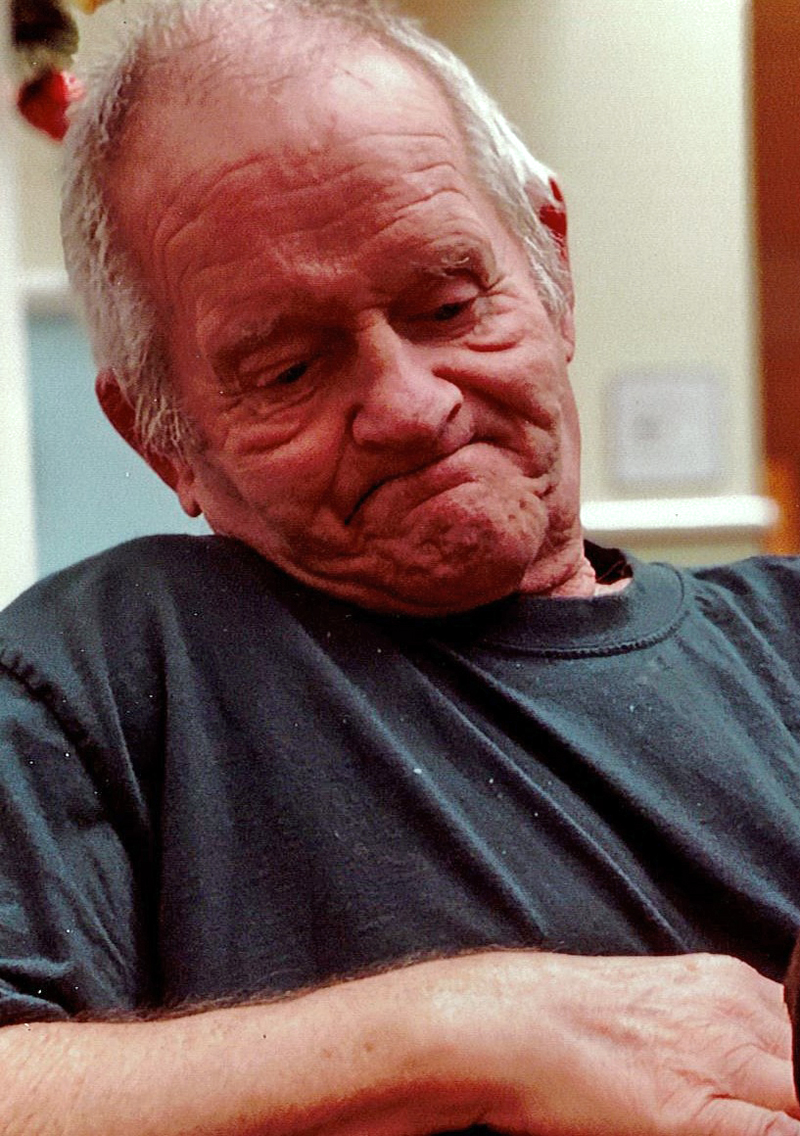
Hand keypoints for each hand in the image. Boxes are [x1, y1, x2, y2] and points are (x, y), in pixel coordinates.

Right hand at [432, 951, 799, 1134]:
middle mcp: (736, 1011)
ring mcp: (723, 1060)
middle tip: (771, 1106)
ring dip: (793, 1109)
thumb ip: (719, 1022)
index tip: (785, 1090)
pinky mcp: (697, 1112)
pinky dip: (783, 1134)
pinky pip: (778, 1134)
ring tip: (750, 1115)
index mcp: (730, 983)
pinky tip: (764, 1132)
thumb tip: (757, 1059)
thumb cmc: (570, 1019)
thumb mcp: (662, 1001)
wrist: (511, 1025)